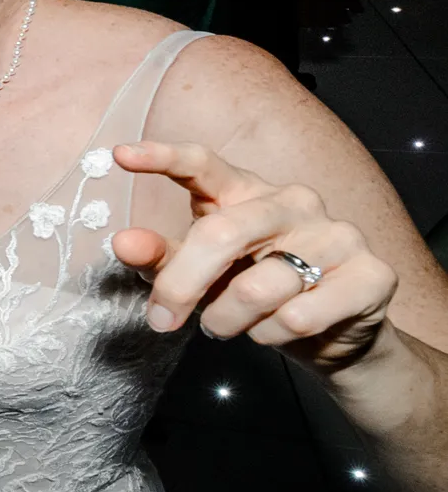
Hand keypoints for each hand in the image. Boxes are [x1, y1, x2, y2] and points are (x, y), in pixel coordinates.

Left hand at [112, 141, 397, 373]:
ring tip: (230, 325)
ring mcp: (337, 234)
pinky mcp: (371, 274)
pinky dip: (272, 336)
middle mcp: (293, 201)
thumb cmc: (251, 291)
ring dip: (228, 320)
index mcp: (246, 191)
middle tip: (161, 320)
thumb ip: (163, 258)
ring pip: (257, 288)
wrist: (328, 336)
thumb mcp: (201, 274)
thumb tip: (123, 243)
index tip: (120, 155)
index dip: (163, 157)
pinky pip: (299, 316)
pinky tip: (277, 331)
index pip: (203, 163)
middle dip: (181, 285)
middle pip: (221, 234)